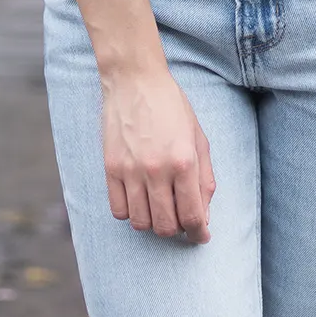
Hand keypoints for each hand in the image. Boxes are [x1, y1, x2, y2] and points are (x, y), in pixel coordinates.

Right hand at [101, 65, 215, 243]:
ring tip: (160, 208)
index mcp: (184, 161)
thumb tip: (204, 215)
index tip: (200, 236)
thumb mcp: (198, 137)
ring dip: (153, 223)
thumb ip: (204, 178)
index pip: (192, 216)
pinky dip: (130, 213)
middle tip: (180, 219)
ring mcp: (131, 170)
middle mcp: (157, 169)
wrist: (135, 80)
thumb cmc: (172, 106)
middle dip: (177, 230)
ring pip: (141, 223)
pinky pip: (118, 210)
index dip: (199, 233)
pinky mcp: (110, 168)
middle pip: (166, 226)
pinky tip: (139, 200)